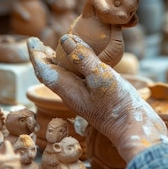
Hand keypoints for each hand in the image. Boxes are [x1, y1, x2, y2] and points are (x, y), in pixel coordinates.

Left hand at [28, 34, 167, 163]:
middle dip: (43, 57)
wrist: (136, 129)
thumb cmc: (119, 106)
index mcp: (68, 90)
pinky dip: (76, 64)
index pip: (45, 71)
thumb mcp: (100, 78)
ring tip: (55, 47)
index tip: (31, 41)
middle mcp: (73, 93)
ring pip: (65, 75)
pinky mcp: (97, 95)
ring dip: (58, 60)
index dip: (36, 55)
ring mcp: (85, 95)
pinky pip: (79, 77)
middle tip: (37, 42)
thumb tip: (64, 39)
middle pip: (52, 73)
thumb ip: (83, 59)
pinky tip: (85, 58)